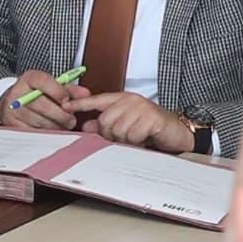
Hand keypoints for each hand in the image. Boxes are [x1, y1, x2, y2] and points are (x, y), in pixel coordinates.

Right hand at [0, 72, 91, 126]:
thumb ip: (69, 89)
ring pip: (39, 121)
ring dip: (55, 126)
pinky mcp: (11, 124)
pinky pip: (33, 131)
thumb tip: (86, 94)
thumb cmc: (37, 94)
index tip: (68, 101)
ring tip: (62, 125)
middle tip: (71, 120)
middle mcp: (18, 93)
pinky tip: (51, 129)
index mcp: (29, 78)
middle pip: (42, 105)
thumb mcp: (51, 86)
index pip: (44, 82)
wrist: (12, 103)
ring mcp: (13, 109)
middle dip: (61, 115)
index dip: (59, 92)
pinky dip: (45, 133)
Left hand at [76, 90, 199, 155]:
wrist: (178, 132)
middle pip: (105, 121)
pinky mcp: (151, 117)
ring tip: (138, 137)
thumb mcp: (126, 126)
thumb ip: (106, 125)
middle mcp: (131, 100)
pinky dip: (138, 142)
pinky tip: (146, 138)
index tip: (65, 106)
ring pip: (118, 130)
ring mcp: (141, 107)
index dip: (80, 103)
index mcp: (123, 99)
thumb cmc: (151, 129)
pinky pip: (132, 136)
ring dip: (126, 140)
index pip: (97, 100)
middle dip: (112, 134)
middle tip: (127, 137)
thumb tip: (85, 126)